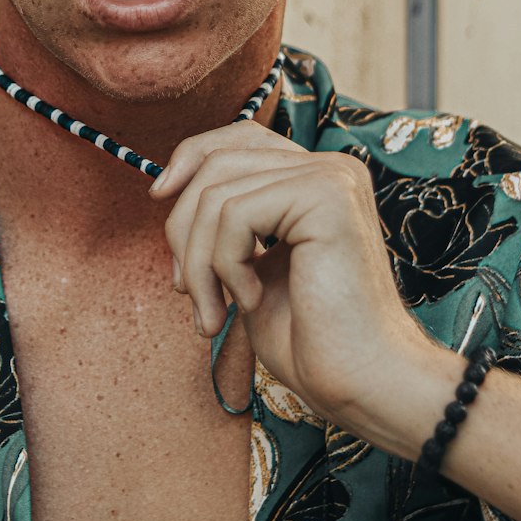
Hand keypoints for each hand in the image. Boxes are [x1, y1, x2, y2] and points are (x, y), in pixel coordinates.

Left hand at [149, 121, 440, 435]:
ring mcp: (331, 177)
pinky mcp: (326, 197)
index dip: (191, 158)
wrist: (362, 383)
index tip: (158, 198)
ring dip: (198, 263)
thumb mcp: (252, 270)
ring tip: (212, 314)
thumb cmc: (312, 342)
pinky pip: (235, 215)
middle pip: (219, 162)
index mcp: (317, 180)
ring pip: (218, 194)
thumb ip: (225, 225)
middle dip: (184, 230)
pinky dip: (224, 266)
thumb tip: (168, 191)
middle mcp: (330, 167)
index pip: (241, 137)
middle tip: (188, 294)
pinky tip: (250, 301)